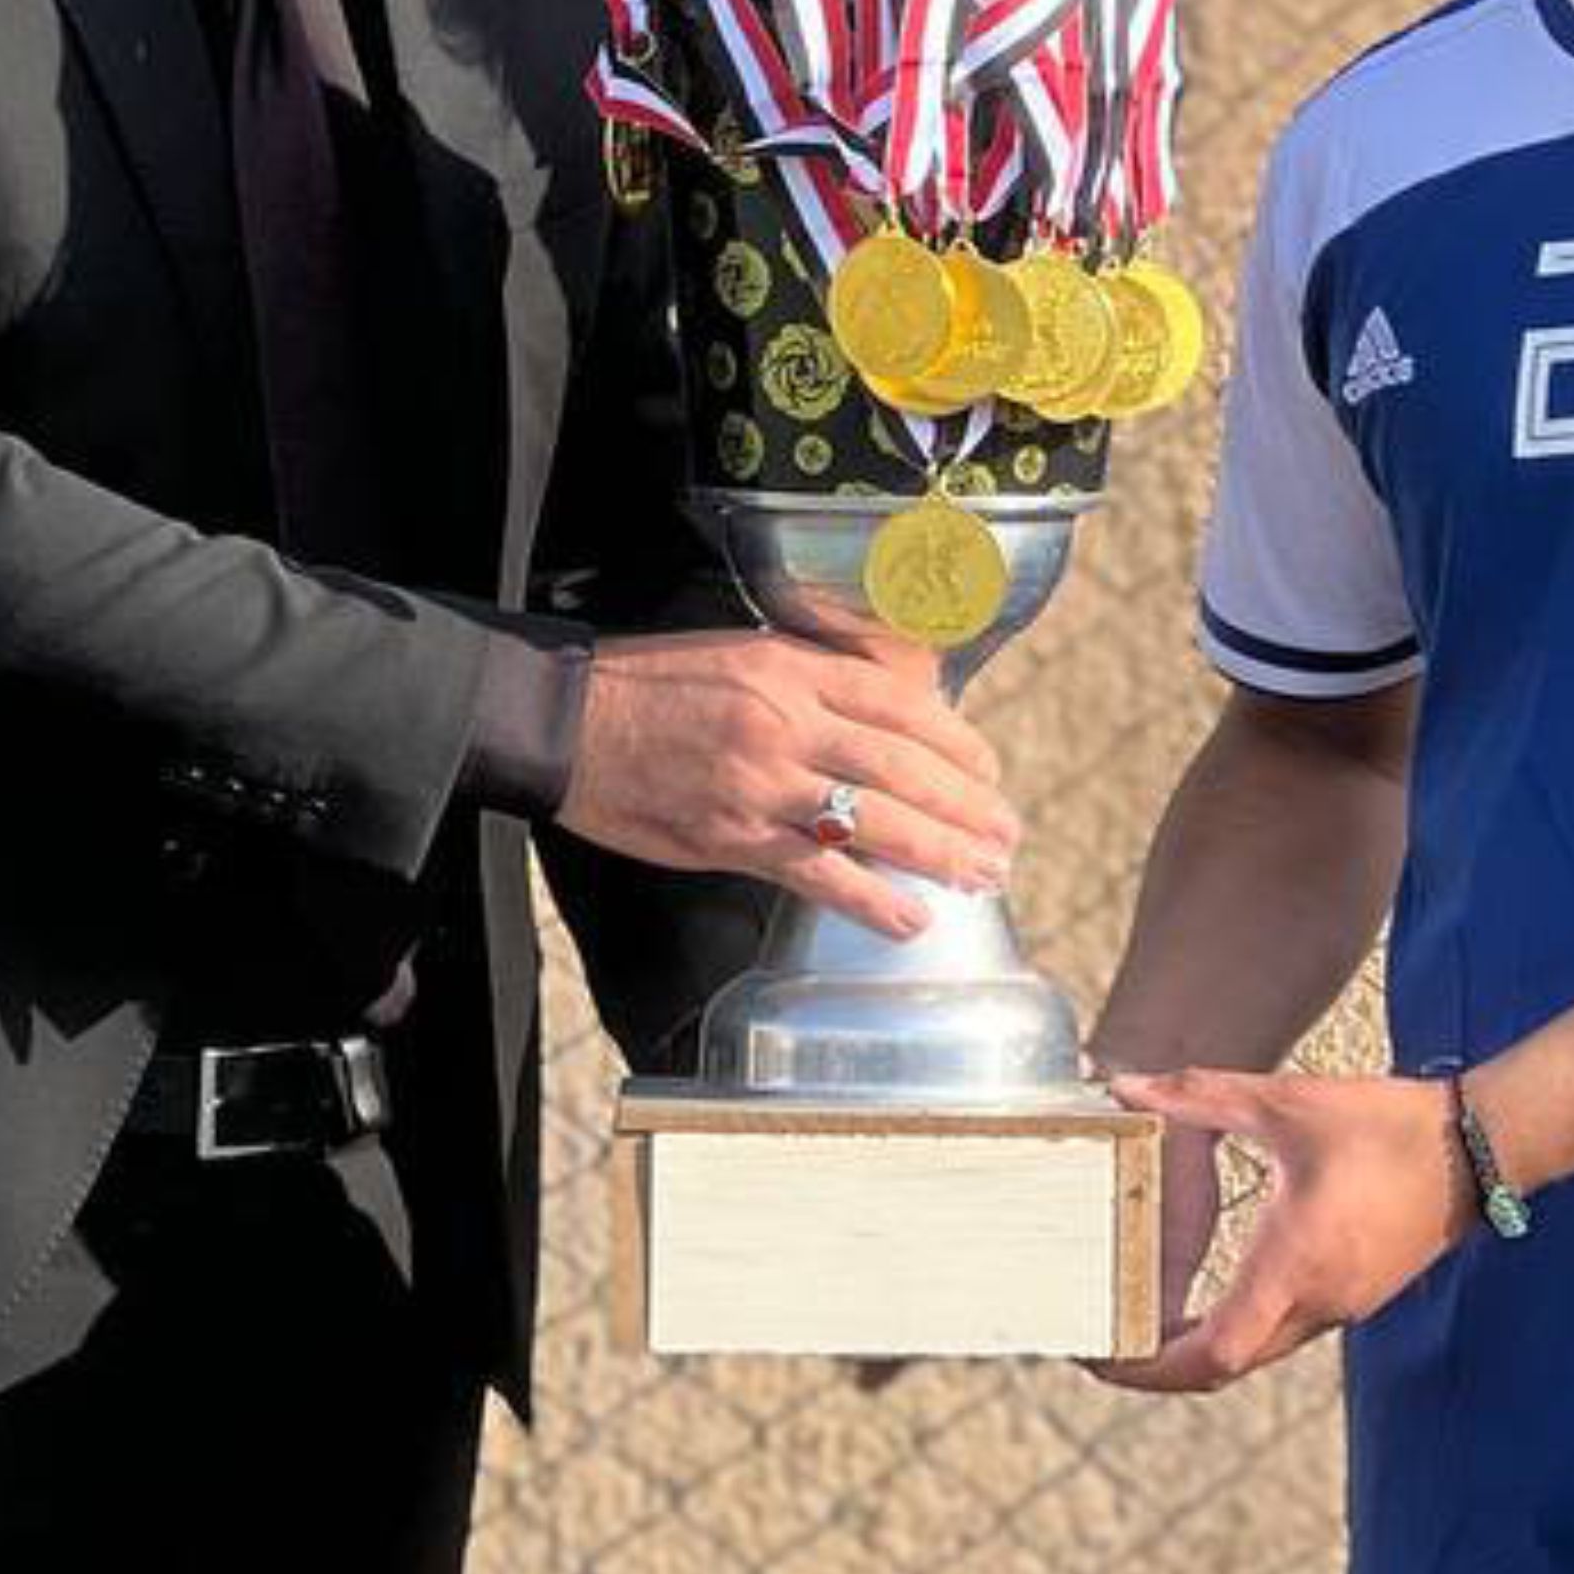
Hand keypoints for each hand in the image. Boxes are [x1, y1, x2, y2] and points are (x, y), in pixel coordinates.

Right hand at [557, 627, 1014, 946]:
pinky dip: (871, 899)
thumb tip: (884, 706)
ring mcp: (762, 783)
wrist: (565, 722)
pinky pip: (818, 874)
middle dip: (967, 805)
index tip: (989, 770)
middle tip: (1007, 834)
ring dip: (940, 852)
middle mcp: (786, 722)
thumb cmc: (648, 685)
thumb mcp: (738, 653)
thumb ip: (810, 679)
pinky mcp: (732, 837)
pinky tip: (910, 919)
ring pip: (875, 820)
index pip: (902, 705)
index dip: (958, 742)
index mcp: (792, 670)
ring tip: (983, 875)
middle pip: (904, 765)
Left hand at [1086, 1068, 1461, 1393]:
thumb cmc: (1386, 1124)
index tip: (1102, 1355)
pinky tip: (1205, 1303)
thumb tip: (1127, 1085)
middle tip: (1104, 1348)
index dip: (1149, 1366)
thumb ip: (1201, 1095)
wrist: (1480, 1147)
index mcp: (1293, 1263)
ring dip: (1196, 1352)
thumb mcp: (1286, 1103)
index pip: (1212, 1352)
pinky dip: (1234, 1331)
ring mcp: (1341, 1306)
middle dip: (1157, 1369)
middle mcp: (1317, 1302)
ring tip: (1140, 1324)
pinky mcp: (1355, 1296)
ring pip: (1253, 1354)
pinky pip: (1281, 1334)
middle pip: (1222, 1369)